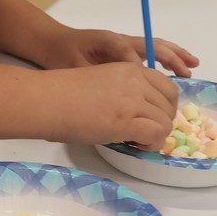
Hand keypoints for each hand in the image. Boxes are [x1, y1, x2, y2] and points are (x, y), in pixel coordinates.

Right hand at [34, 62, 179, 148]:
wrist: (47, 100)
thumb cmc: (64, 93)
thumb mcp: (103, 81)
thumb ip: (124, 91)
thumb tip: (138, 114)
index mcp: (130, 69)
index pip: (167, 87)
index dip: (164, 106)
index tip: (152, 118)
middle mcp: (136, 81)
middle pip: (170, 104)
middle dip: (162, 121)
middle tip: (145, 133)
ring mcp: (132, 100)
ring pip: (166, 121)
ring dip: (157, 135)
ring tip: (138, 141)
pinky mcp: (126, 121)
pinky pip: (156, 134)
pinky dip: (152, 144)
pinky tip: (138, 146)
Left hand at [44, 27, 197, 77]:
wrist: (54, 43)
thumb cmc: (62, 55)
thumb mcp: (75, 66)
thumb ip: (96, 73)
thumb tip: (117, 80)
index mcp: (108, 42)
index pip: (130, 53)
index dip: (141, 68)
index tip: (149, 83)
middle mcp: (121, 41)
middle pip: (151, 45)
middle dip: (171, 57)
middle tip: (187, 71)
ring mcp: (124, 44)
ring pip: (155, 46)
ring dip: (174, 55)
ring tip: (192, 65)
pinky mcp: (124, 50)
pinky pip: (150, 52)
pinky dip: (166, 57)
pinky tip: (176, 69)